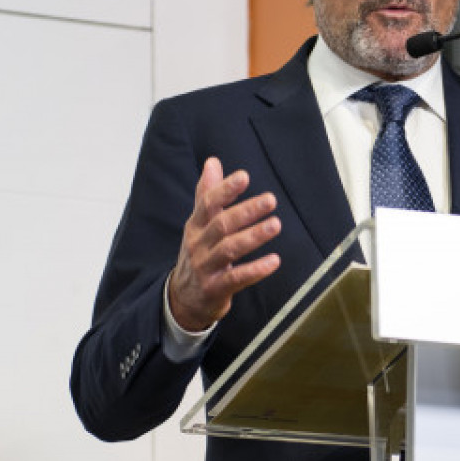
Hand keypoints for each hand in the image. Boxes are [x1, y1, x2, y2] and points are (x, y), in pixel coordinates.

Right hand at [168, 157, 280, 330]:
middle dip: (247, 211)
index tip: (244, 176)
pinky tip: (274, 261)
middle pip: (222, 224)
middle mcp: (198, 244)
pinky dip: (255, 270)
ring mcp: (205, 267)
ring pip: (229, 249)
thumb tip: (213, 161)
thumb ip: (208, 193)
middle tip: (271, 199)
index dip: (225, 189)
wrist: (183, 299)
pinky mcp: (215, 289)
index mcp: (196, 226)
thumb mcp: (199, 224)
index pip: (208, 203)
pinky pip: (236, 278)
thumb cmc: (198, 253)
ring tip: (276, 224)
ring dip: (253, 236)